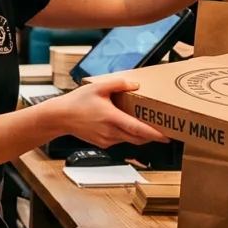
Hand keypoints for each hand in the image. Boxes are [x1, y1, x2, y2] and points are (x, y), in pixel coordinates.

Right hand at [40, 77, 167, 148]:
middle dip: (152, 136)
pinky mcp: (102, 143)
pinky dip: (126, 135)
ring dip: (139, 135)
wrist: (60, 117)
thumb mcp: (97, 87)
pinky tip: (123, 125)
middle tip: (164, 131)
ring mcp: (106, 140)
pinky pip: (119, 140)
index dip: (154, 134)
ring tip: (146, 126)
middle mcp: (110, 132)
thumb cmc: (76, 102)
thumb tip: (135, 84)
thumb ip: (118, 84)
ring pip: (129, 140)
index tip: (167, 136)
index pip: (138, 129)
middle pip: (138, 138)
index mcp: (111, 118)